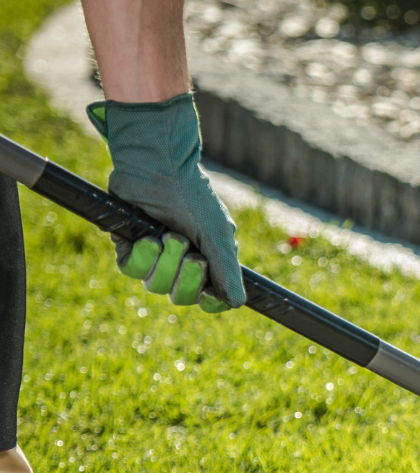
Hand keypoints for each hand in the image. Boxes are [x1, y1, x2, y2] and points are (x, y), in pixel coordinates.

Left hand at [85, 93, 243, 311]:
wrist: (160, 168)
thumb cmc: (194, 199)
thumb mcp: (219, 236)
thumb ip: (228, 272)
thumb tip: (238, 304)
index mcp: (207, 261)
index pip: (207, 298)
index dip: (208, 301)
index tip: (209, 294)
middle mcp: (179, 262)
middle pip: (181, 296)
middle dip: (187, 277)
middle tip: (194, 255)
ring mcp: (154, 255)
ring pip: (155, 284)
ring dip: (165, 262)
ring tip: (170, 234)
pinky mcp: (128, 244)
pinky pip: (132, 269)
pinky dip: (143, 256)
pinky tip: (149, 237)